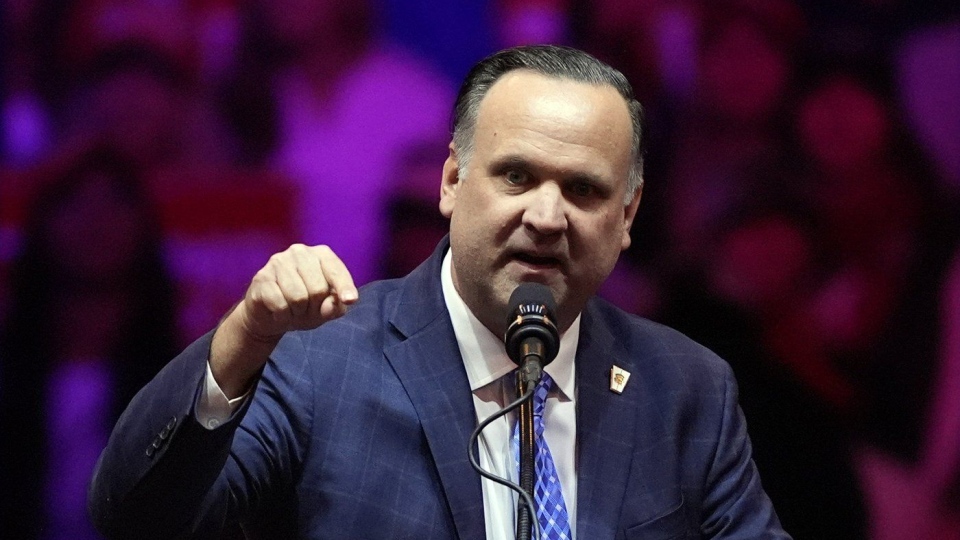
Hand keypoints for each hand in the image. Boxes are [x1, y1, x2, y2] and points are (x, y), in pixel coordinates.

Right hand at [236, 244, 357, 340]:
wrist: (269, 316)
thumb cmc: (304, 307)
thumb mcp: (326, 309)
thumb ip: (335, 307)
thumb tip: (332, 306)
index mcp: (321, 254)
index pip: (336, 271)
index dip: (345, 287)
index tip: (350, 300)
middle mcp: (300, 252)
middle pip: (318, 289)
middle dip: (314, 307)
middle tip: (306, 309)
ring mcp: (278, 262)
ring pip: (298, 298)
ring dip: (297, 313)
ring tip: (292, 310)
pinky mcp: (261, 277)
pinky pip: (280, 304)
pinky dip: (282, 316)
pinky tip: (278, 311)